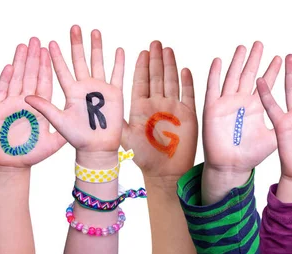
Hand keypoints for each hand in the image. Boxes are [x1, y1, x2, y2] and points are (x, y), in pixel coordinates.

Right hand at [0, 37, 65, 167]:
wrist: (12, 164)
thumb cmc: (31, 153)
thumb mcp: (52, 142)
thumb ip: (62, 131)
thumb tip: (80, 121)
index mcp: (39, 107)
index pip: (44, 81)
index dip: (46, 66)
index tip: (50, 49)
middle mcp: (25, 102)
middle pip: (30, 75)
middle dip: (33, 58)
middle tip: (36, 40)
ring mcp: (10, 104)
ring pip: (16, 78)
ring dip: (19, 62)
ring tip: (23, 46)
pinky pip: (1, 92)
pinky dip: (5, 80)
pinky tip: (10, 66)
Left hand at [25, 25, 123, 157]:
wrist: (97, 148)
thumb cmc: (77, 138)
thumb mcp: (59, 121)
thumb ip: (45, 108)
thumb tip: (26, 96)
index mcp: (71, 92)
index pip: (62, 70)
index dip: (56, 57)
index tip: (50, 43)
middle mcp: (85, 87)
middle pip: (80, 60)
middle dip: (77, 44)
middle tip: (74, 28)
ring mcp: (100, 89)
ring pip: (98, 63)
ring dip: (97, 47)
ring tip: (95, 32)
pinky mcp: (115, 94)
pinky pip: (117, 75)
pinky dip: (118, 63)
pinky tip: (118, 50)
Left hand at [121, 41, 197, 178]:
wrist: (164, 172)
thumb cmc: (144, 157)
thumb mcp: (125, 137)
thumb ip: (117, 120)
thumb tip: (103, 106)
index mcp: (141, 107)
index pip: (141, 81)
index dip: (142, 66)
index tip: (142, 51)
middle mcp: (157, 104)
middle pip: (156, 77)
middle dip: (156, 59)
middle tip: (155, 43)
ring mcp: (172, 108)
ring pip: (171, 81)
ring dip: (170, 65)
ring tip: (168, 50)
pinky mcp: (187, 115)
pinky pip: (188, 95)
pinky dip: (187, 82)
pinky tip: (185, 70)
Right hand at [204, 42, 281, 173]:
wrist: (231, 166)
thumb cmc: (251, 155)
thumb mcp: (274, 138)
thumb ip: (285, 126)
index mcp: (256, 106)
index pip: (266, 83)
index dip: (273, 70)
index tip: (282, 57)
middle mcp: (242, 101)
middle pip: (249, 75)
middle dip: (255, 59)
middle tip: (261, 44)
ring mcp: (227, 103)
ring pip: (232, 77)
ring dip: (237, 62)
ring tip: (243, 48)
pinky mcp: (213, 108)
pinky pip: (213, 88)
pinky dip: (214, 74)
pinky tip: (218, 61)